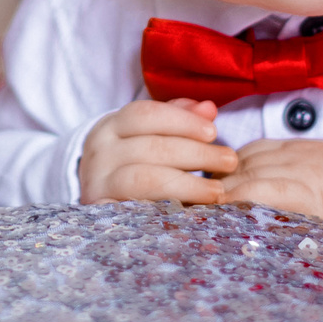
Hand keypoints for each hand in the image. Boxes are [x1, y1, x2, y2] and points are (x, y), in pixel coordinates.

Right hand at [79, 99, 238, 203]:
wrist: (92, 199)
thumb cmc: (132, 161)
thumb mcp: (148, 135)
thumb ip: (178, 119)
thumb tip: (209, 108)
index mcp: (110, 127)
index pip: (145, 114)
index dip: (182, 121)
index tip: (214, 133)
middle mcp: (99, 152)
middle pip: (151, 147)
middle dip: (196, 153)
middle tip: (230, 161)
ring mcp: (98, 184)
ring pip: (145, 178)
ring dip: (188, 184)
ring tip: (218, 191)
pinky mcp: (103, 213)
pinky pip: (138, 210)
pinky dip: (168, 209)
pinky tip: (192, 212)